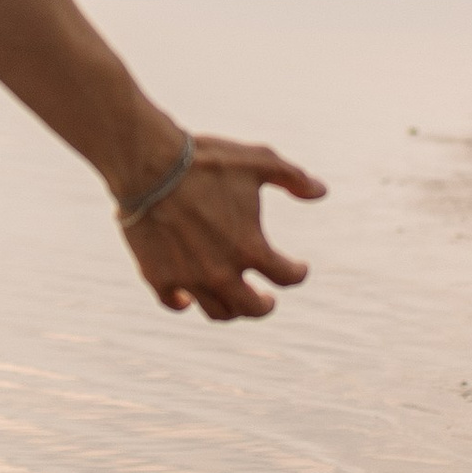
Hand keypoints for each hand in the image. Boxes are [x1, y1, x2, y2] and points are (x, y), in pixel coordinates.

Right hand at [121, 136, 325, 320]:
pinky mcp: (157, 276)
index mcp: (251, 248)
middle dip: (264, 306)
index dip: (297, 273)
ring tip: (233, 299)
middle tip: (266, 300)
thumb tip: (322, 191)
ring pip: (217, 312)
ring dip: (231, 309)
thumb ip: (294, 178)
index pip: (286, 277)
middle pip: (252, 309)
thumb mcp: (260, 161)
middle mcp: (222, 272)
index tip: (299, 268)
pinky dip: (183, 302)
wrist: (149, 163)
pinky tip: (187, 297)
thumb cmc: (207, 160)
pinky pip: (173, 303)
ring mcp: (189, 278)